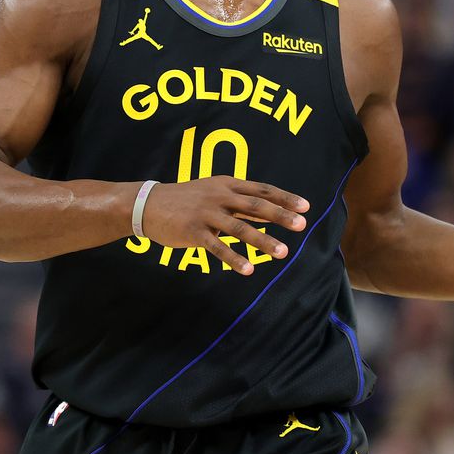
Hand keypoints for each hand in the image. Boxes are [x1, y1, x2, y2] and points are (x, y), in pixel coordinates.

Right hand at [139, 176, 309, 274]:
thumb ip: (241, 202)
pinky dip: (234, 258)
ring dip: (262, 241)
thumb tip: (273, 212)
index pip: (261, 190)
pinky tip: (248, 269)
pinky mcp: (194, 232)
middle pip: (255, 205)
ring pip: (239, 228)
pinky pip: (217, 247)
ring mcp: (206, 213)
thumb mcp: (214, 193)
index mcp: (227, 184)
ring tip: (282, 252)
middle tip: (301, 225)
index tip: (305, 207)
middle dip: (280, 215)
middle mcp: (219, 196)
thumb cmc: (186, 199)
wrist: (147, 204)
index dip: (284, 198)